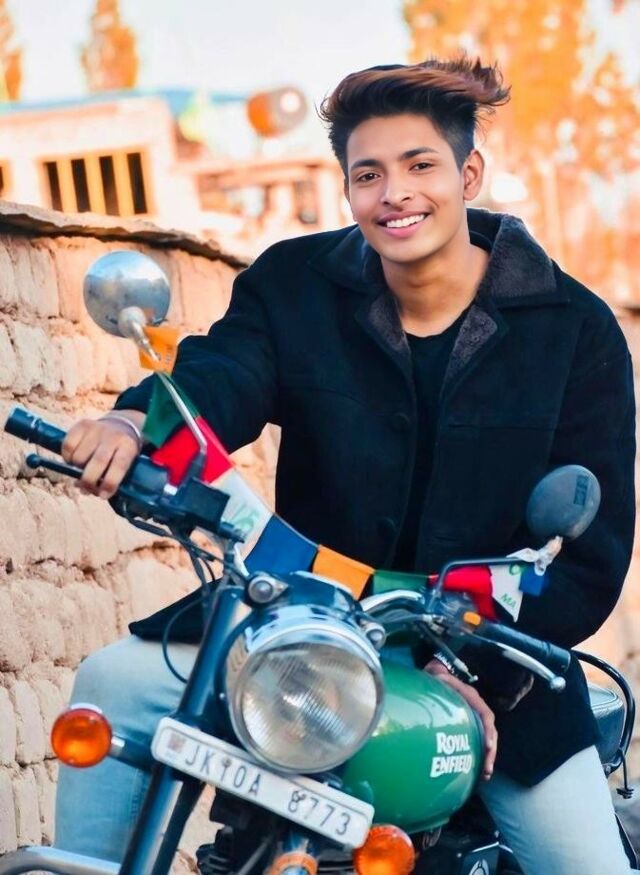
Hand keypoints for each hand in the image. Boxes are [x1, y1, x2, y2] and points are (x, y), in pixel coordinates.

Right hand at [61, 411, 143, 498]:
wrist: (119, 425)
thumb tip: (83, 490)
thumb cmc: (120, 453)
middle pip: (98, 461)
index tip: (103, 495)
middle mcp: (113, 436)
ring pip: (79, 456)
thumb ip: (108, 478)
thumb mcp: (125, 465)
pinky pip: (68, 446)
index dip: (110, 483)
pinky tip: (73, 460)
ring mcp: (97, 429)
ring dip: (77, 469)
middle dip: (89, 481)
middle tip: (86, 488)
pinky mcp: (82, 424)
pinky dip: (67, 458)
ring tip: (81, 470)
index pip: (120, 466)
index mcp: (128, 447)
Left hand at [424, 658, 496, 780]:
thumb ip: (439, 679)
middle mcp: (477, 708)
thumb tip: (437, 678)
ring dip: (488, 756)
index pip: (486, 715)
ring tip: (485, 775)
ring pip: (487, 738)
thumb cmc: (437, 678)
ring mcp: (474, 717)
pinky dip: (480, 755)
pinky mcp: (469, 724)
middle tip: (487, 769)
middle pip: (490, 731)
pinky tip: (477, 771)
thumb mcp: (438, 677)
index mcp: (472, 697)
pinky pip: (479, 740)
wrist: (437, 675)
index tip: (488, 746)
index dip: (488, 730)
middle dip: (491, 751)